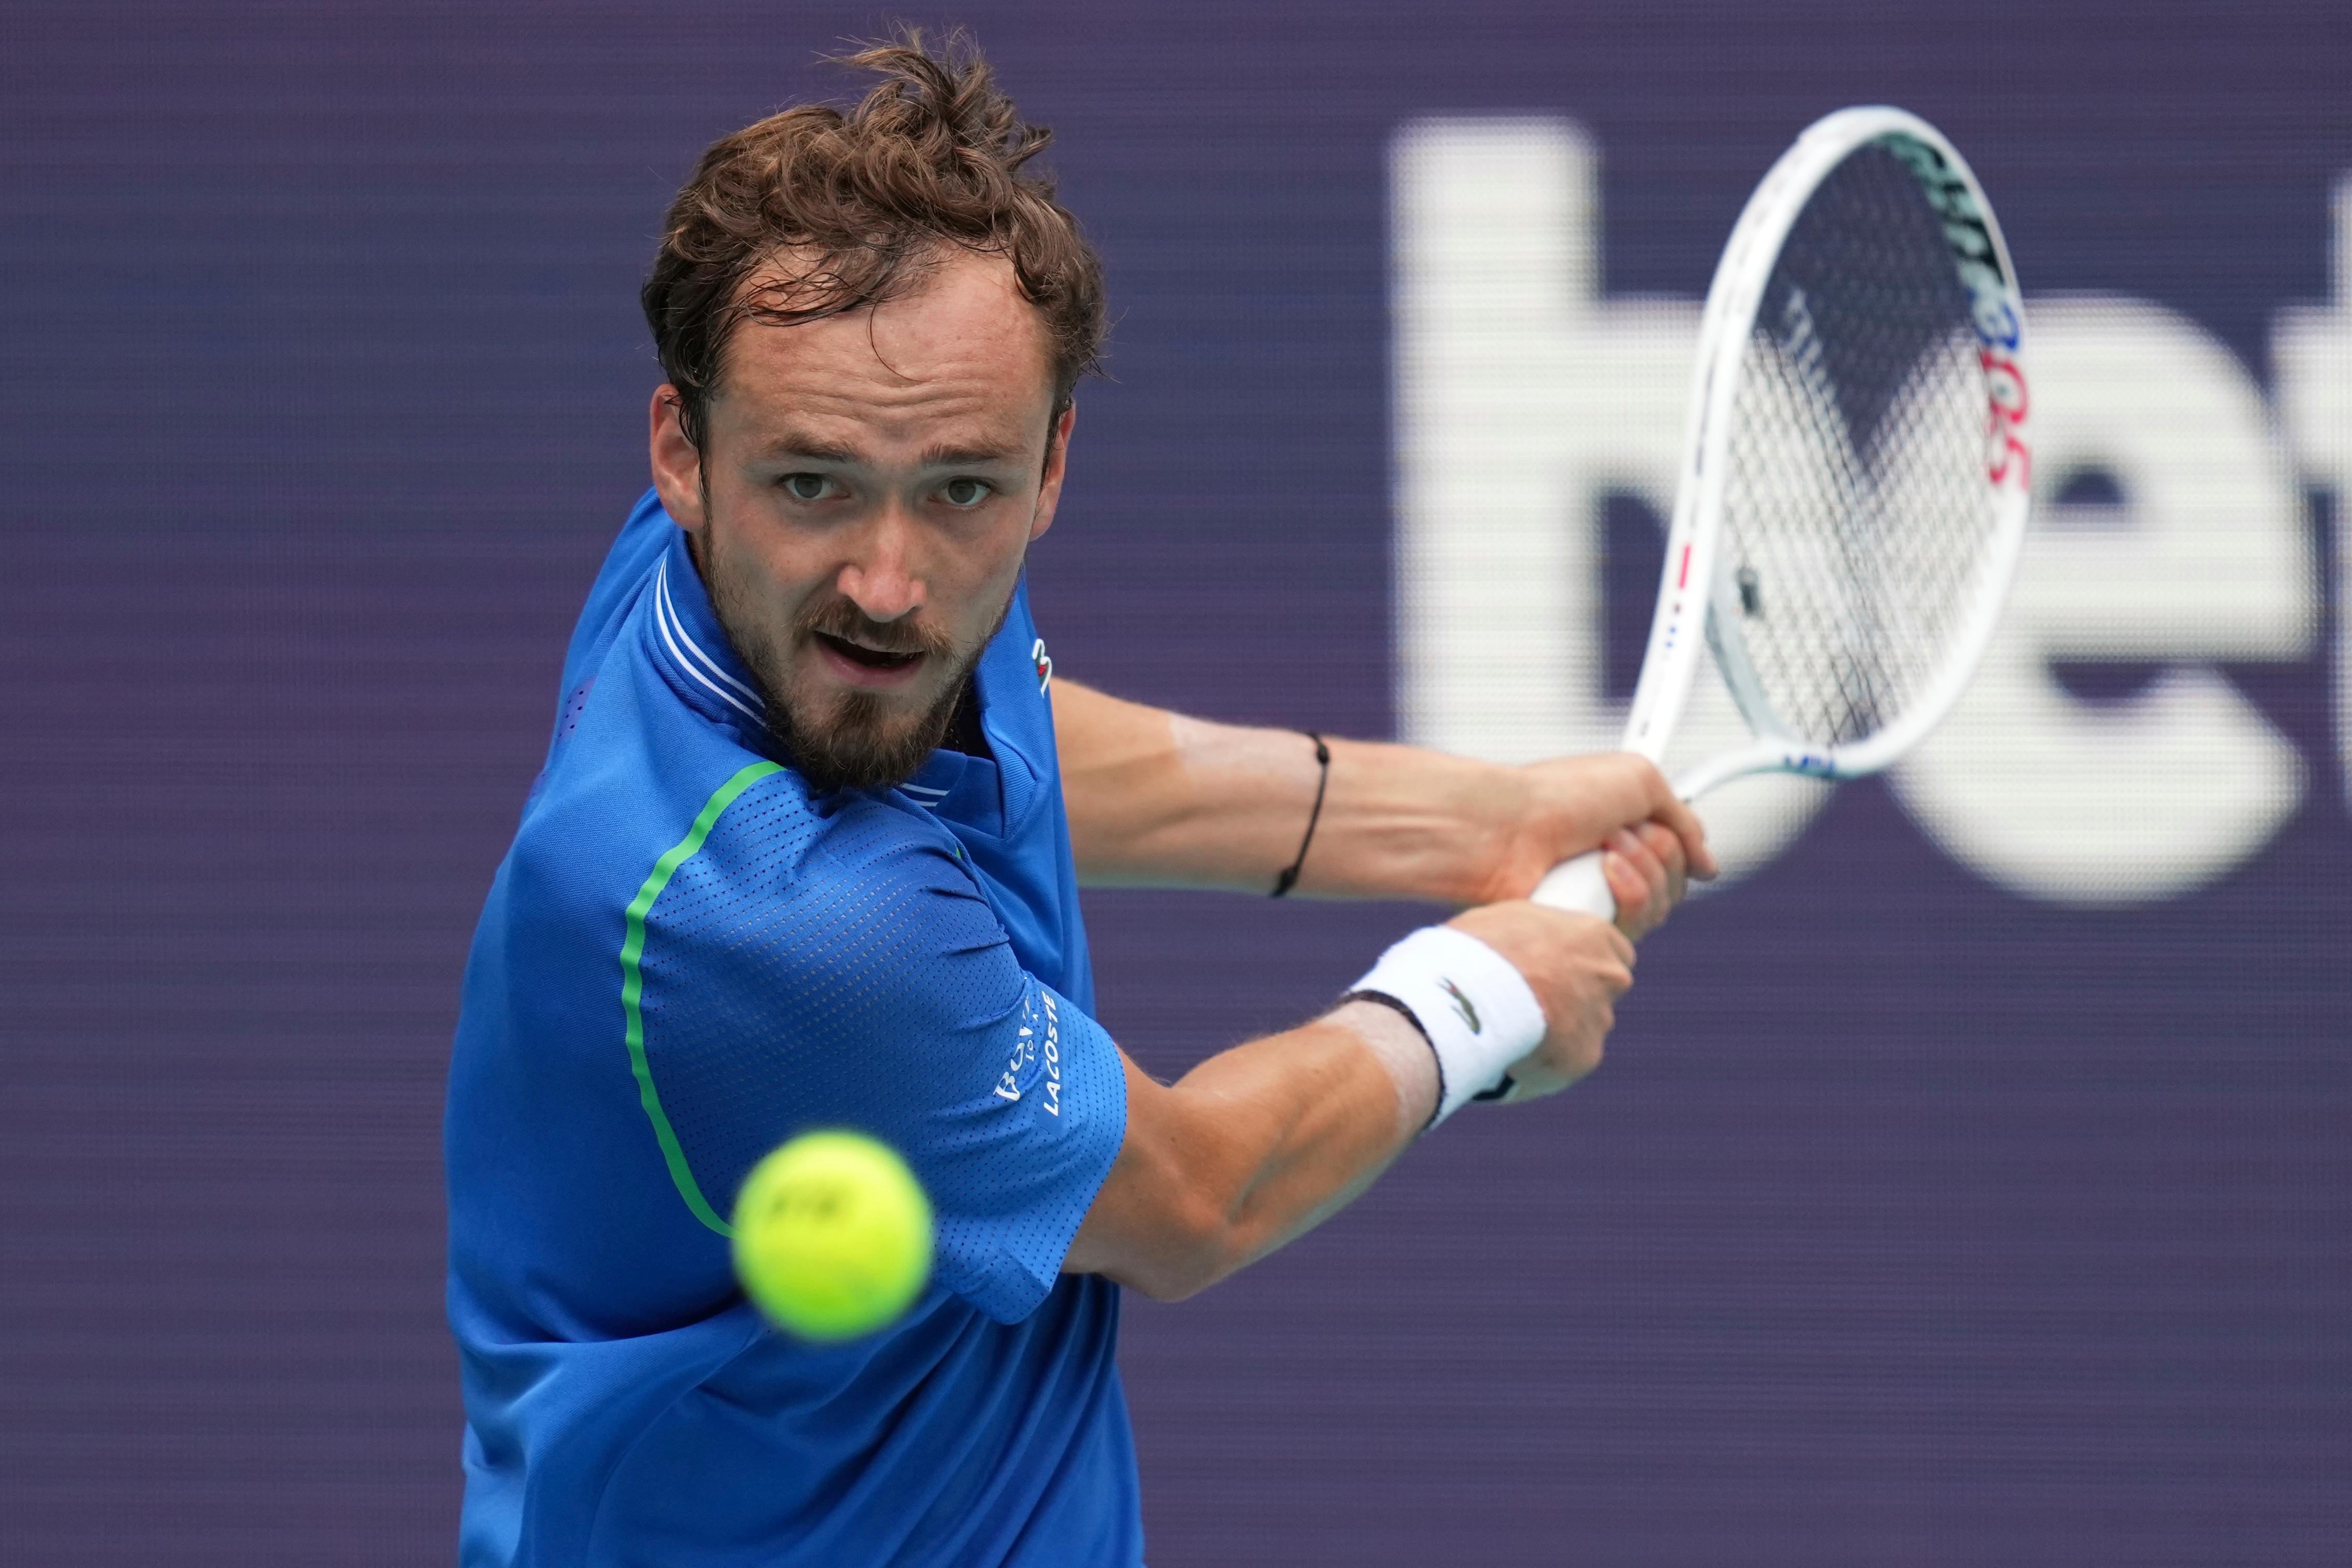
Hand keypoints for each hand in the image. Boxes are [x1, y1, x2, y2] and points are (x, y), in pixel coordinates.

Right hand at [1445, 900, 1634, 1099]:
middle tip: (1538, 1003)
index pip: (1614, 951)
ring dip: (1561, 1031)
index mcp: (1594, 933)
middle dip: (1579, 998)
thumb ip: (1531, 934)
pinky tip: (1515, 1056)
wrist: (1471, 993)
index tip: (1562, 970)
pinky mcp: (1585, 1057)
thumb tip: (1521, 946)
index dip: (1587, 962)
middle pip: (1605, 990)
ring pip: (1586, 1028)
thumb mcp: (1505, 920)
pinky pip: (1569, 1061)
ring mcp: (1600, 1018)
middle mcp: (1609, 975)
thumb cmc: (1479, 948)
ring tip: (1516, 1032)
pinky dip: (1547, 1062)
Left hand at [1469, 753, 1717, 929]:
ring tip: (1603, 847)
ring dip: (1644, 869)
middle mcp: (1615, 867)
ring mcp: (1600, 899)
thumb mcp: (1639, 780)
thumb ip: (1683, 818)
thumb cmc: (1560, 796)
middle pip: (1677, 882)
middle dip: (1661, 851)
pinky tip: (1600, 874)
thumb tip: (1707, 863)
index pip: (1679, 855)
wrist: (1506, 829)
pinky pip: (1637, 927)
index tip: (1660, 827)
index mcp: (1624, 830)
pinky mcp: (1586, 928)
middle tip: (1619, 830)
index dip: (1681, 844)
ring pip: (1662, 907)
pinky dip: (1629, 895)